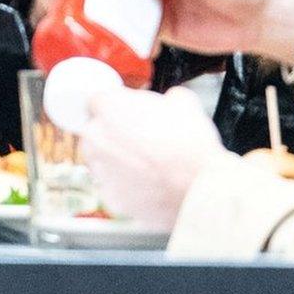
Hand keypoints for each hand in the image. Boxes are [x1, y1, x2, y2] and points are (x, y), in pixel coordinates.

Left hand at [79, 85, 230, 229]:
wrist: (198, 188)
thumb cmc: (190, 144)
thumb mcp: (184, 102)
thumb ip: (166, 97)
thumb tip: (170, 100)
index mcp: (107, 107)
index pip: (99, 101)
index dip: (117, 107)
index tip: (130, 115)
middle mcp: (95, 138)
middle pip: (97, 131)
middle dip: (115, 134)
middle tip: (143, 140)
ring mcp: (99, 169)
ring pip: (103, 160)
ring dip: (119, 161)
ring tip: (149, 165)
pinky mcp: (109, 196)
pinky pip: (114, 186)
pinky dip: (127, 186)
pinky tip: (150, 184)